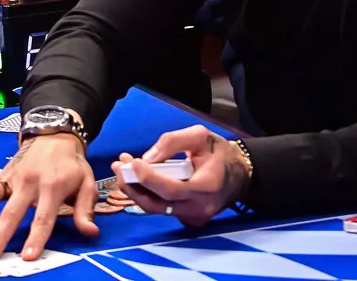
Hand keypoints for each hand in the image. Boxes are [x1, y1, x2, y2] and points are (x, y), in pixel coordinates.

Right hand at [0, 133, 97, 261]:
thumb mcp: (86, 183)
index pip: (43, 217)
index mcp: (52, 186)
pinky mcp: (0, 173)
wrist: (54, 134)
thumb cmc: (71, 164)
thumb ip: (85, 210)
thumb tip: (90, 233)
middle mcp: (28, 182)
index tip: (27, 256)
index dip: (36, 237)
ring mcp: (11, 176)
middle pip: (11, 211)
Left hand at [113, 126, 250, 227]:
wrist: (239, 175)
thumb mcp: (200, 135)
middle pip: (158, 204)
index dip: (148, 178)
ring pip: (157, 209)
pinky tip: (138, 178)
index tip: (132, 163)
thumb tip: (147, 158)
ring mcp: (194, 218)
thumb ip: (173, 142)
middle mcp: (200, 208)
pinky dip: (148, 194)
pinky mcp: (188, 220)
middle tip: (118, 165)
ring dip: (136, 189)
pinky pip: (163, 209)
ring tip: (123, 169)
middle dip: (133, 185)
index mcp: (207, 185)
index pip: (171, 189)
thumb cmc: (218, 152)